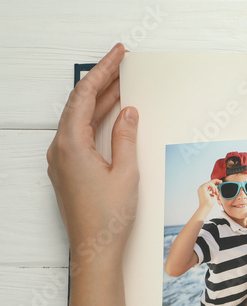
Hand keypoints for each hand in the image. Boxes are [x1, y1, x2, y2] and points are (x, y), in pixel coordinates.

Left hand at [47, 44, 137, 272]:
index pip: (85, 95)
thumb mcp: (125, 173)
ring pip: (79, 118)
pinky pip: (80, 134)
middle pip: (80, 104)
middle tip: (122, 64)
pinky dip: (97, 120)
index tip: (117, 55)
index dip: (103, 71)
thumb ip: (126, 138)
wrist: (94, 250)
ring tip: (122, 85)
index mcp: (71, 144)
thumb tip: (127, 112)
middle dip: (102, 81)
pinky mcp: (68, 170)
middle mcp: (60, 148)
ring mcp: (62, 160)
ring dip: (101, 101)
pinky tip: (113, 117)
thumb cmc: (108, 218)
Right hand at [197, 179, 221, 212]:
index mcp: (203, 190)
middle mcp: (201, 188)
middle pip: (209, 182)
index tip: (220, 182)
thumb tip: (217, 187)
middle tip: (221, 181)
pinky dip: (213, 187)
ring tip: (215, 193)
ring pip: (210, 183)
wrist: (206, 207)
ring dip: (215, 188)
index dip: (215, 182)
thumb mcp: (213, 195)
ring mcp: (201, 187)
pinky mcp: (202, 187)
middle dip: (216, 181)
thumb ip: (214, 191)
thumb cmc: (209, 203)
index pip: (209, 184)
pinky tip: (214, 192)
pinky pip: (210, 184)